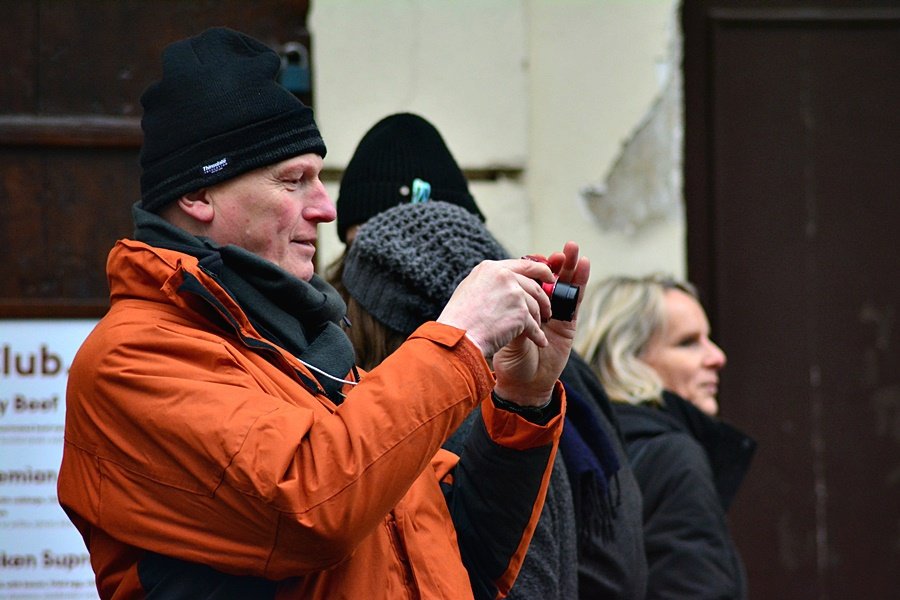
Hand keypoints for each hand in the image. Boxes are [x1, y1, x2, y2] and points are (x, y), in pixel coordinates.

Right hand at [437, 258, 556, 357]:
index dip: (541, 271)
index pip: (523, 265)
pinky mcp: (520, 313)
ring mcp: (514, 293)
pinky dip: (538, 335)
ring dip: (539, 318)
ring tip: (538, 329)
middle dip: (544, 299)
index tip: (548, 278)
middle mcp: (504, 276)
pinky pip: (534, 325)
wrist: (457, 337)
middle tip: (547, 309)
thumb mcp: (469, 289)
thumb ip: (489, 282)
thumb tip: (503, 283)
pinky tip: (540, 341)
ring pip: (535, 305)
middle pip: (534, 285)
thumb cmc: (458, 319)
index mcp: (491, 268)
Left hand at [492, 242, 589, 406]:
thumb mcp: (507, 332)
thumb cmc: (510, 360)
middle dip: (557, 262)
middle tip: (564, 247)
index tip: (538, 255)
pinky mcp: (569, 323)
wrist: (523, 384)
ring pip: (565, 285)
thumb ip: (514, 313)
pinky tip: (585, 266)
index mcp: (520, 305)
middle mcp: (538, 306)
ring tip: (575, 250)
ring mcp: (555, 314)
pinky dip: (580, 283)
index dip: (535, 266)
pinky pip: (575, 300)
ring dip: (571, 267)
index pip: (529, 279)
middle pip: (550, 278)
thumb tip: (513, 292)